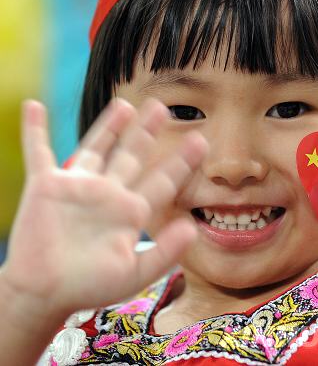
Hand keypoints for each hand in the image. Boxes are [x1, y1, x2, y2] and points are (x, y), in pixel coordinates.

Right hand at [1, 98, 207, 320]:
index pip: (161, 181)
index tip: (201, 141)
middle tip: (163, 107)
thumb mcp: (134, 274)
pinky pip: (38, 151)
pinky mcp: (46, 186)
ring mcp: (77, 186)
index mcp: (130, 211)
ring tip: (124, 104)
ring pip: (98, 146)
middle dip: (147, 131)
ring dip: (109, 125)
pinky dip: (34, 130)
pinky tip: (34, 106)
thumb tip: (192, 227)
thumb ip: (165, 252)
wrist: (44, 294)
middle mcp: (108, 192)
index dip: (182, 162)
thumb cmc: (89, 287)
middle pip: (132, 154)